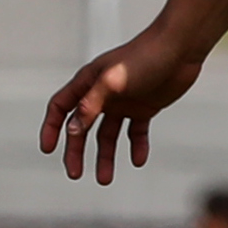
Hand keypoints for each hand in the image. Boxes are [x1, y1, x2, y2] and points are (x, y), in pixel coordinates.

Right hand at [41, 27, 206, 185]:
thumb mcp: (113, 82)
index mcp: (89, 83)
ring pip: (108, 134)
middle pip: (82, 127)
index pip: (61, 107)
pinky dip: (136, 146)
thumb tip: (72, 131)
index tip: (48, 150)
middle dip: (76, 151)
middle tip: (75, 174)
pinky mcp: (145, 106)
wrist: (180, 48)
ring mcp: (124, 101)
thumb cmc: (145, 57)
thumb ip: (91, 105)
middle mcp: (103, 94)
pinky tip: (138, 160)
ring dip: (105, 156)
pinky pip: (136, 132)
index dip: (52, 128)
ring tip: (105, 179)